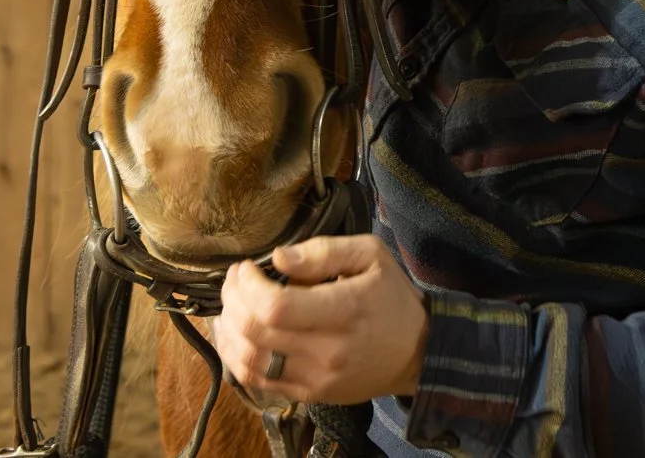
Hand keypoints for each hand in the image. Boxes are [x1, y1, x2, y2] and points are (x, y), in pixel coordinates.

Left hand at [209, 234, 429, 405]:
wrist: (416, 353)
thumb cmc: (392, 298)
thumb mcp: (371, 256)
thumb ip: (324, 251)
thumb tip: (279, 258)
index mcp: (344, 310)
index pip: (276, 306)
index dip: (248, 286)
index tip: (246, 268)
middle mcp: (328, 350)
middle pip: (255, 331)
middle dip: (232, 300)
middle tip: (235, 281)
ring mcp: (316, 378)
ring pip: (249, 360)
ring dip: (228, 330)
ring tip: (231, 306)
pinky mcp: (310, 394)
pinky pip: (259, 381)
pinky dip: (237, 358)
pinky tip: (236, 336)